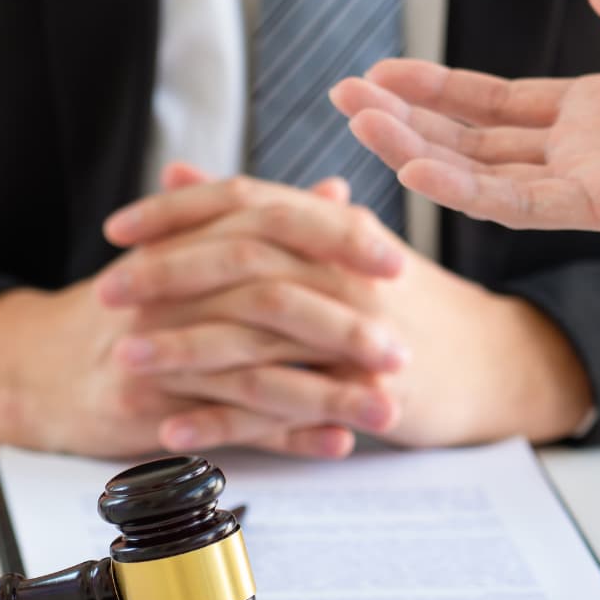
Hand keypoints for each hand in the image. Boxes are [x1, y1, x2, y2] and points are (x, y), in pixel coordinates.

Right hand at [0, 171, 401, 458]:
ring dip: (325, 390)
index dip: (335, 241)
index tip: (395, 261)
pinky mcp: (145, 405)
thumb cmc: (127, 309)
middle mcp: (168, 287)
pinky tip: (335, 441)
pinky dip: (286, 435)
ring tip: (384, 405)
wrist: (38, 367)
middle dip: (341, 325)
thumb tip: (338, 195)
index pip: (267, 223)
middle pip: (266, 296)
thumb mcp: (189, 252)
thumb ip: (265, 225)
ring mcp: (154, 346)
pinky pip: (226, 422)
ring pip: (252, 366)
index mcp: (185, 240)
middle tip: (400, 348)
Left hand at [102, 169, 593, 446]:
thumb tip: (178, 174)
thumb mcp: (334, 241)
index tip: (118, 229)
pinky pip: (280, 406)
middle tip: (106, 294)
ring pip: (258, 334)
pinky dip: (222, 418)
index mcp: (333, 225)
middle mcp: (345, 270)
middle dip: (167, 276)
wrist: (493, 360)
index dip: (177, 213)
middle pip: (245, 260)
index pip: (247, 200)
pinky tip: (173, 426)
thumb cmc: (404, 300)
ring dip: (184, 348)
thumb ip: (252, 210)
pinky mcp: (362, 392)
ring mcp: (356, 332)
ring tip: (125, 359)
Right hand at [328, 0, 599, 250]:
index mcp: (595, 113)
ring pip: (481, 170)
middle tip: (340, 97)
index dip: (434, 89)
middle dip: (404, 118)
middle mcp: (580, 153)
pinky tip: (418, 167)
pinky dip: (469, 187)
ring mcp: (589, 183)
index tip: (376, 74)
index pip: (493, 104)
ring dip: (416, 149)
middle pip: (470, 137)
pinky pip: (523, 202)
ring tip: (358, 124)